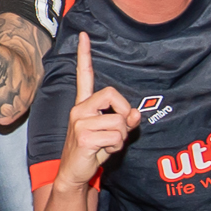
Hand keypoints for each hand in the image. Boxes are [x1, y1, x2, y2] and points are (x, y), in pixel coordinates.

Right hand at [58, 33, 134, 192]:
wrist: (74, 174)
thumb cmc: (92, 151)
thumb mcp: (111, 134)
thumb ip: (125, 121)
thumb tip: (135, 114)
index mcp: (83, 105)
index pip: (84, 76)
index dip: (85, 56)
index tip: (85, 36)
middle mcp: (78, 110)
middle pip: (112, 94)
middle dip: (123, 113)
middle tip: (117, 130)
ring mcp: (79, 122)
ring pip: (119, 121)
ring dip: (121, 137)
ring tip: (108, 145)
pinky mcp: (83, 136)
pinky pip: (115, 137)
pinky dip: (115, 147)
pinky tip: (103, 152)